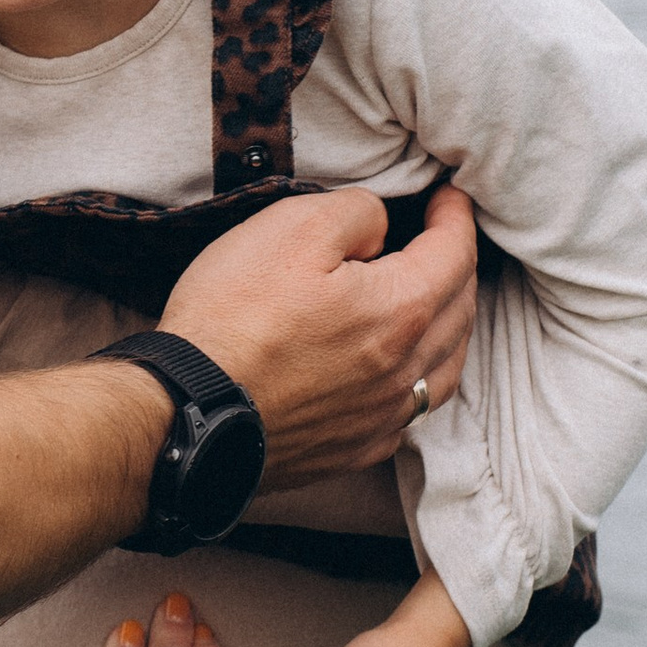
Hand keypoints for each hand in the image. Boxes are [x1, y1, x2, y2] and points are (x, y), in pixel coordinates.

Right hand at [159, 183, 477, 486]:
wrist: (186, 413)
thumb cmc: (232, 319)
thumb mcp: (290, 228)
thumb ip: (354, 213)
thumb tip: (381, 229)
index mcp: (400, 310)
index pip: (454, 254)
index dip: (455, 217)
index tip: (449, 197)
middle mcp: (405, 370)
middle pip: (461, 310)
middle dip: (459, 267)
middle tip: (443, 240)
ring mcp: (383, 416)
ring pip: (447, 366)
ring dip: (451, 326)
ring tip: (436, 302)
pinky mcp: (355, 449)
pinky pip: (412, 410)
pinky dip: (421, 377)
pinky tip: (399, 368)